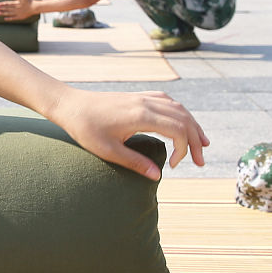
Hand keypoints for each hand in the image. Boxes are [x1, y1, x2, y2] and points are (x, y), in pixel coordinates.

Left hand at [0, 0, 35, 20]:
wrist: (35, 7)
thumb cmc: (29, 1)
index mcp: (16, 3)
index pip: (7, 4)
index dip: (2, 4)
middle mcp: (16, 9)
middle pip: (7, 9)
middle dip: (1, 8)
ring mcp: (18, 13)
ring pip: (9, 13)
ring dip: (3, 13)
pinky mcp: (20, 17)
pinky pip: (13, 18)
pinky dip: (9, 18)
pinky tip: (5, 18)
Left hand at [49, 90, 208, 179]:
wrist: (70, 105)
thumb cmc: (86, 129)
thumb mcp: (109, 151)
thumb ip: (135, 163)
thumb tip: (157, 176)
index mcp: (142, 116)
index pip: (178, 130)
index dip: (183, 149)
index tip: (174, 166)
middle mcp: (147, 103)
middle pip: (184, 119)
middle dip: (196, 140)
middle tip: (201, 161)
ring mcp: (143, 97)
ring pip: (178, 109)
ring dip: (192, 126)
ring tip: (201, 143)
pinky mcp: (138, 96)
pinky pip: (167, 101)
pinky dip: (180, 113)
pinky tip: (182, 123)